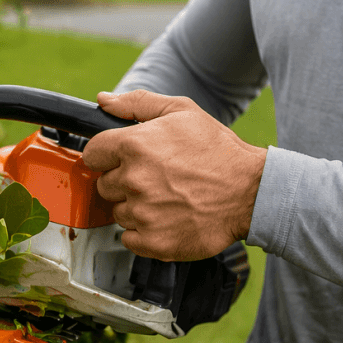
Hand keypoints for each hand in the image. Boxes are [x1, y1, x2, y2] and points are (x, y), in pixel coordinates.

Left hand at [81, 90, 267, 260]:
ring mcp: (142, 214)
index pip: (91, 155)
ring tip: (166, 198)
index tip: (121, 160)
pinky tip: (167, 218)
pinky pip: (129, 238)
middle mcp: (134, 180)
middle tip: (155, 179)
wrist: (251, 192)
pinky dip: (144, 232)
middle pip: (104, 185)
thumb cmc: (218, 152)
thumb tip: (103, 100)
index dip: (106, 156)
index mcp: (134, 145)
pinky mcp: (153, 242)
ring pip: (118, 212)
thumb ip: (136, 104)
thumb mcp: (181, 111)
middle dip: (124, 182)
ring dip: (135, 207)